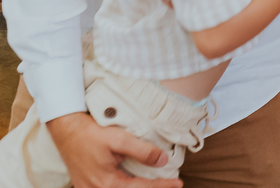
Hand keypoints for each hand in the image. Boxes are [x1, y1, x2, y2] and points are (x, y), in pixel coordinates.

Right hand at [45, 112, 181, 187]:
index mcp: (106, 183)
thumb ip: (142, 151)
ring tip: (157, 184)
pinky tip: (135, 183)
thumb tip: (162, 161)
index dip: (161, 186)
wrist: (66, 131)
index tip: (178, 183)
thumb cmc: (91, 134)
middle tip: (171, 185)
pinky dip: (125, 186)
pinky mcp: (87, 186)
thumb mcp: (119, 139)